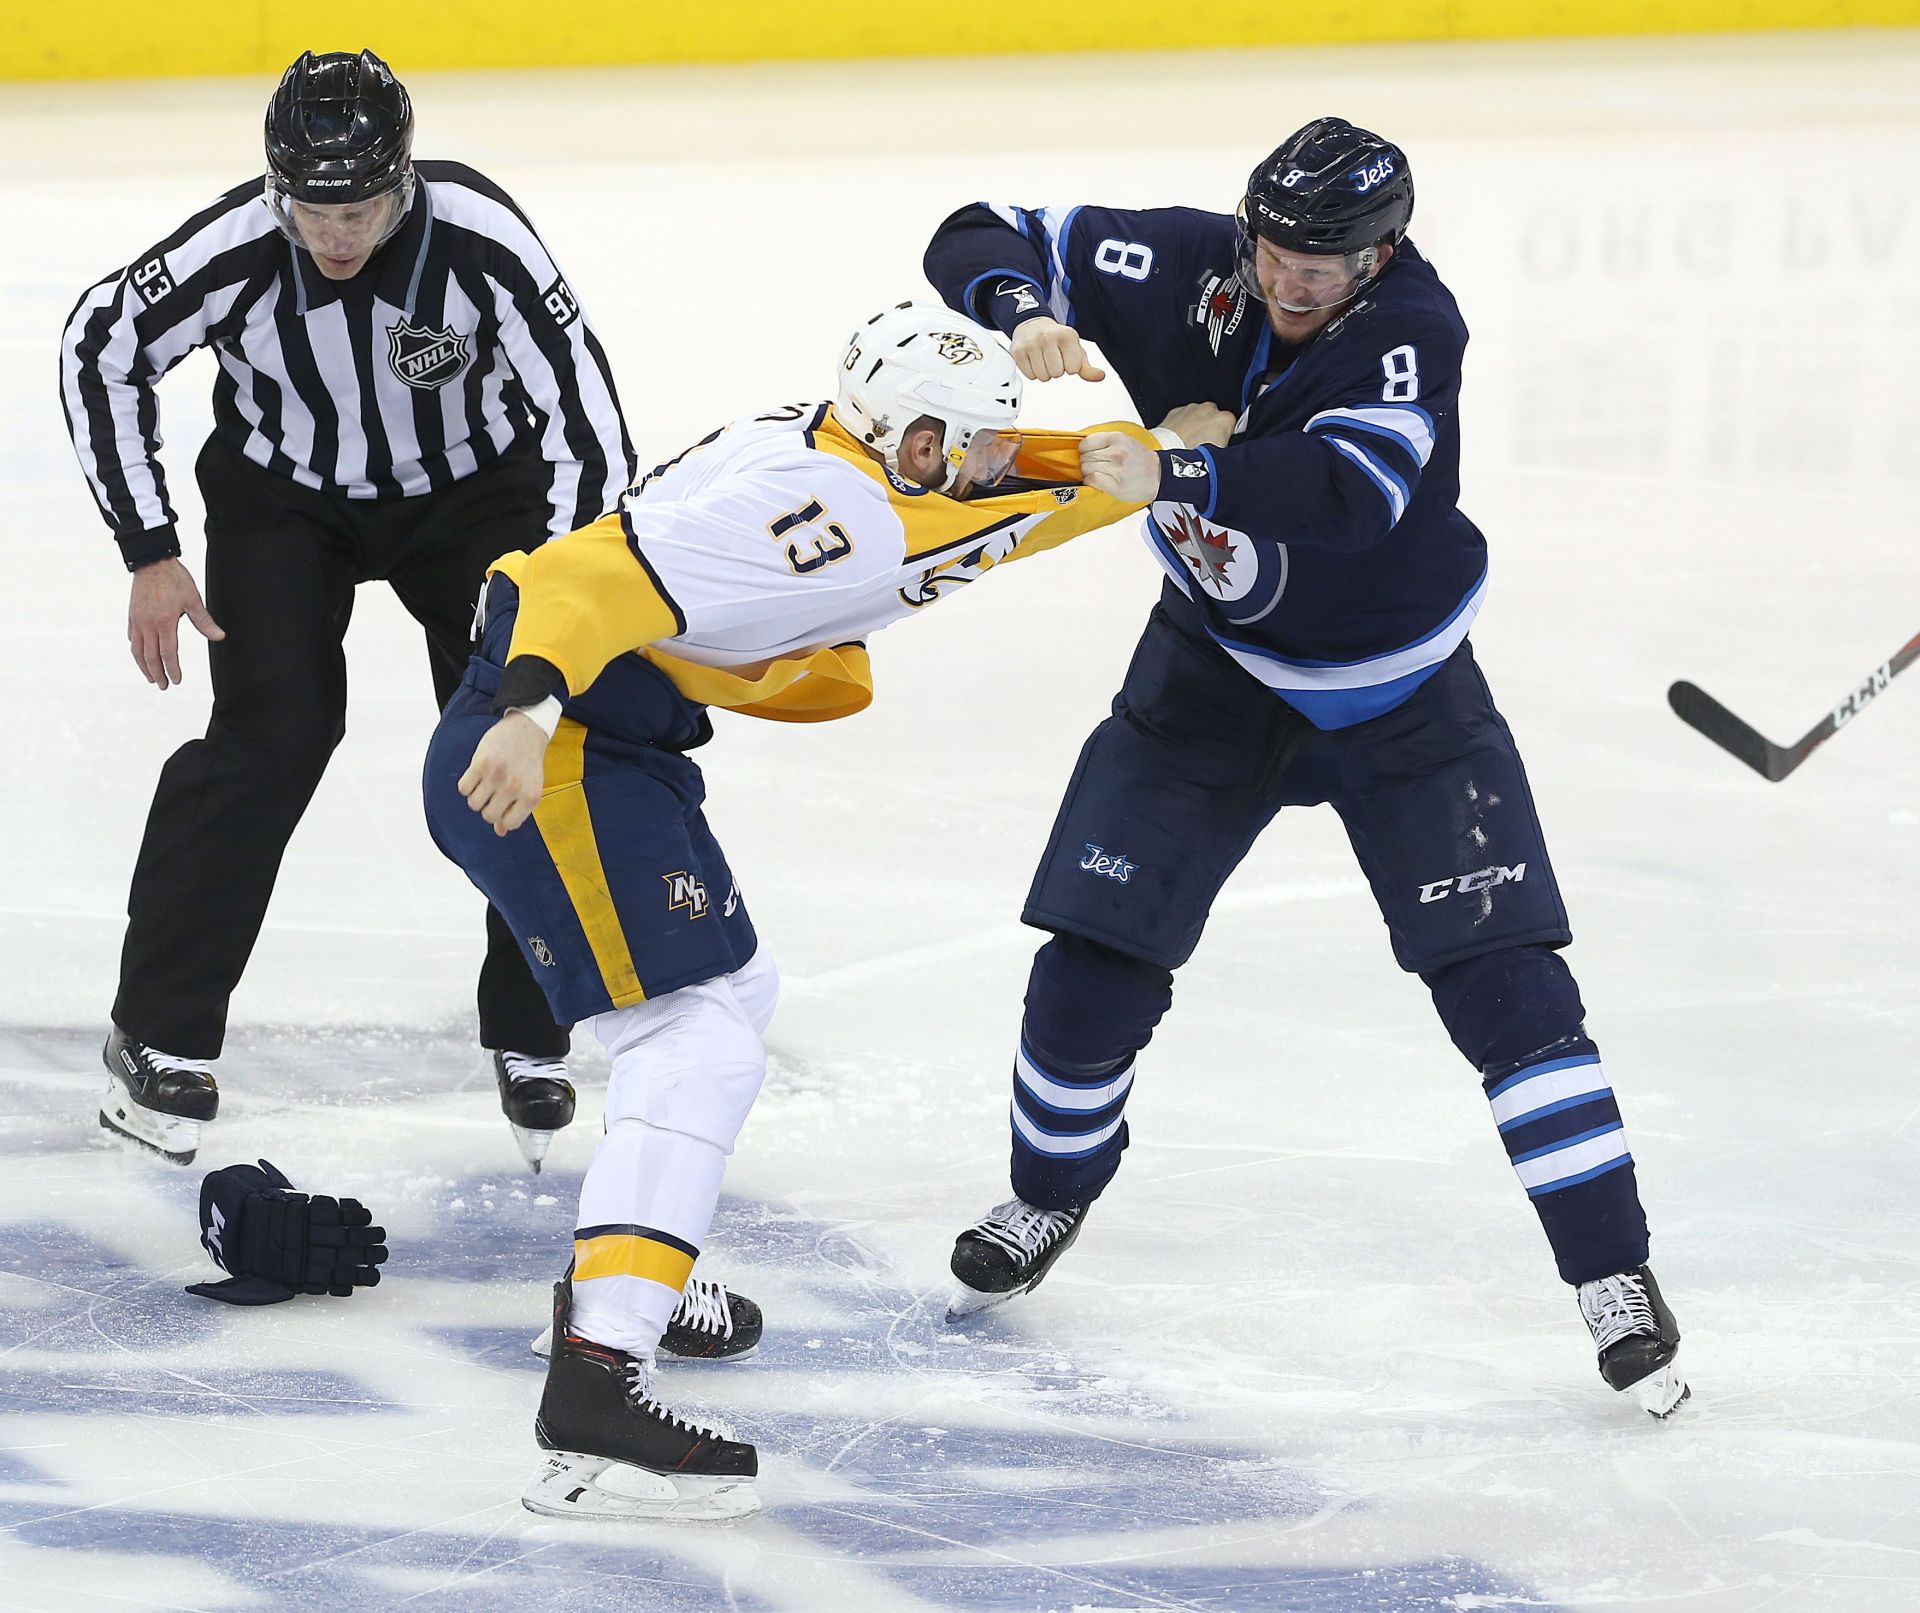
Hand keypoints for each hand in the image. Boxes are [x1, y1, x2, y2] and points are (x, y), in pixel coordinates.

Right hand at [128, 558, 224, 688]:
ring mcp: (138, 620)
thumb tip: (219, 637)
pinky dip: (136, 649)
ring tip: (150, 677)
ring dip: (144, 666)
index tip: (176, 680)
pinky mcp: (132, 615)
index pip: (168, 654)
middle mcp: (148, 624)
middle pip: (151, 656)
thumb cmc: (175, 579)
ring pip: (138, 650)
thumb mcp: (194, 600)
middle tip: (163, 686)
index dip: (173, 669)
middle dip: (157, 674)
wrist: (152, 562)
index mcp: (165, 623)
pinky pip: (132, 636)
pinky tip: (140, 654)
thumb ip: (205, 622)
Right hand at [458, 711, 548, 835]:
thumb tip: (500, 832)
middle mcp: (514, 787)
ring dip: (476, 796)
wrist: (526, 730)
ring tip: (486, 784)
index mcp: (531, 797)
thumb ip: (516, 811)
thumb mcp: (529, 788)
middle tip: (494, 793)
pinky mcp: (480, 763)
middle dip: (488, 807)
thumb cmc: (528, 763)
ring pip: (473, 803)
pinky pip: (463, 788)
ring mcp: (497, 776)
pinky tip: (477, 775)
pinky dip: (467, 784)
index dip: (503, 817)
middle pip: (488, 815)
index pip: (509, 824)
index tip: (504, 806)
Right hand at [1010, 317, 1106, 382]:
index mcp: (1067, 335)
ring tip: (1043, 358)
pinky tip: (1033, 359)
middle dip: (1056, 370)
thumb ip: (1087, 367)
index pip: (1073, 369)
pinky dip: (1032, 372)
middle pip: (1057, 374)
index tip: (1065, 357)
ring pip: (1043, 377)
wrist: (1032, 324)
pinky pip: (1030, 376)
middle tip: (1052, 358)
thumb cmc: (1057, 339)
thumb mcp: (1075, 350)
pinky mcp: (1018, 351)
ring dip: (1044, 372)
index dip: (1070, 367)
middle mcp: (1048, 337)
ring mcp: (1031, 343)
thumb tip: (1101, 376)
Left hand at [1078, 431, 1161, 502]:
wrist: (1158, 476)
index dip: (1084, 450)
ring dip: (1088, 473)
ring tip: (1099, 474)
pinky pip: (1092, 481)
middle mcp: (1117, 453)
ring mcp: (1116, 470)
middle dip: (1086, 462)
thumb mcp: (1125, 441)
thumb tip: (1082, 447)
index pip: (1086, 443)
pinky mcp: (1116, 486)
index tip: (1087, 454)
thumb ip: (1105, 442)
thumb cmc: (1140, 460)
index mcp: (1118, 439)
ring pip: (1086, 469)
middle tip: (1095, 466)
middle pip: (1085, 457)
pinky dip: (1091, 482)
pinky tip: (1098, 481)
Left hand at [1156, 403, 1235, 449]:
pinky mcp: (1175, 411)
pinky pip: (1184, 417)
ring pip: (1199, 416)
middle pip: (1215, 418)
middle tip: (1204, 446)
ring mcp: (1191, 408)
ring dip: (1196, 426)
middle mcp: (1209, 409)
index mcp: (1224, 419)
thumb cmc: (1191, 457)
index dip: (1226, 437)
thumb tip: (1226, 451)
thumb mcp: (1218, 458)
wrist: (1163, 455)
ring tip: (1190, 444)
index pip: (1232, 425)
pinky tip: (1180, 439)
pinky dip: (1183, 425)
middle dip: (1211, 430)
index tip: (1220, 446)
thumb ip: (1227, 449)